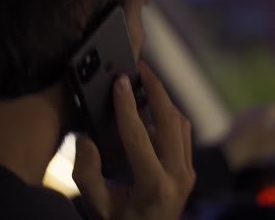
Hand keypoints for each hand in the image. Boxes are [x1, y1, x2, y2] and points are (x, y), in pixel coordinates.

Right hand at [73, 62, 194, 219]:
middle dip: (156, 89)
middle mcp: (177, 176)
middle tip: (141, 68)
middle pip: (171, 120)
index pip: (139, 136)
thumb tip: (87, 138)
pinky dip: (169, 116)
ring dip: (164, 100)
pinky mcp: (188, 171)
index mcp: (154, 186)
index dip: (127, 106)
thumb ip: (87, 173)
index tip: (120, 81)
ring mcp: (187, 173)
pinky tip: (152, 109)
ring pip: (181, 124)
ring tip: (146, 82)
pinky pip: (183, 134)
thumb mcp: (98, 206)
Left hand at [222, 105, 274, 169]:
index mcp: (271, 108)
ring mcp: (246, 114)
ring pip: (265, 126)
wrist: (229, 152)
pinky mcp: (236, 123)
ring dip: (269, 138)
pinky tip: (256, 149)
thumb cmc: (258, 146)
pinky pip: (252, 130)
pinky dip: (256, 138)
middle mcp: (258, 107)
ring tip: (269, 153)